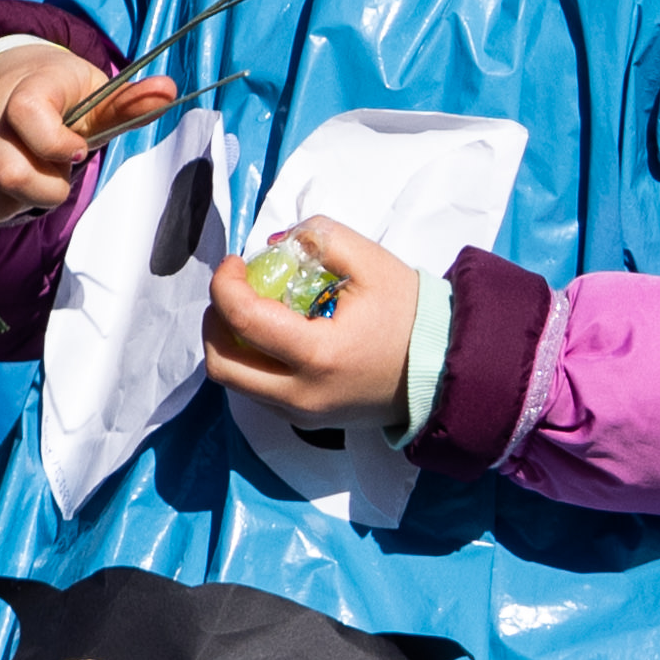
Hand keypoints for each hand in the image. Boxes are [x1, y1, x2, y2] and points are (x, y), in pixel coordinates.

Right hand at [0, 41, 110, 227]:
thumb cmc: (57, 93)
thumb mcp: (92, 91)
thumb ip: (127, 103)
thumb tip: (170, 90)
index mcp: (25, 83)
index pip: (29, 115)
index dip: (58, 145)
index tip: (78, 150)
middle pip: (12, 174)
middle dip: (47, 188)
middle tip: (56, 171)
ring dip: (24, 201)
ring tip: (34, 172)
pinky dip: (1, 207)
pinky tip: (11, 183)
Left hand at [203, 218, 415, 425]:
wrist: (445, 369)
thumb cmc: (410, 314)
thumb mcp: (370, 261)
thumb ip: (320, 237)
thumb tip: (275, 245)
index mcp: (317, 355)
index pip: (243, 319)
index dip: (226, 283)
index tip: (236, 262)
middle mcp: (301, 395)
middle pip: (223, 366)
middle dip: (215, 319)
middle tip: (233, 288)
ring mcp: (303, 415)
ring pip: (237, 383)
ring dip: (229, 341)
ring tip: (253, 307)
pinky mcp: (308, 422)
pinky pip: (259, 393)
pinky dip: (251, 360)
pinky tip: (273, 333)